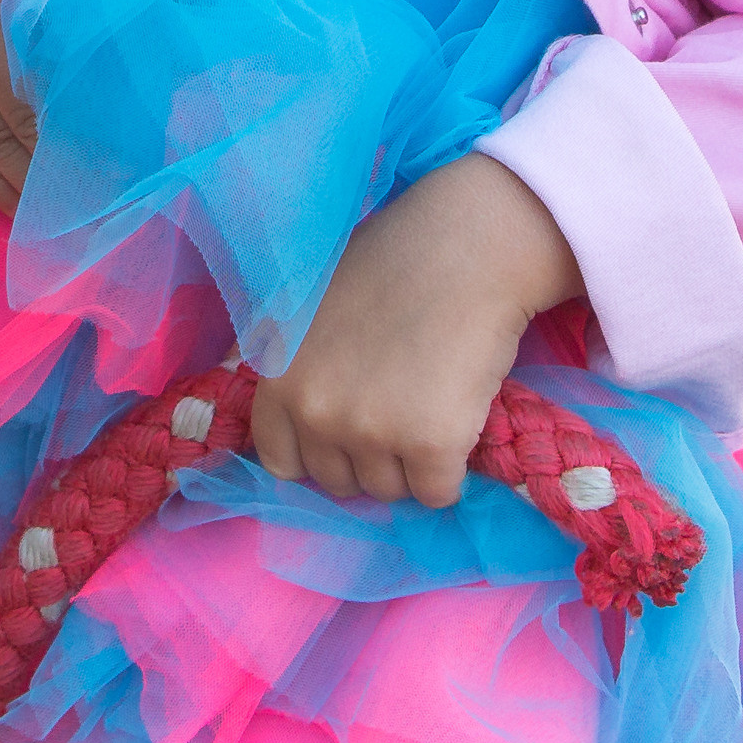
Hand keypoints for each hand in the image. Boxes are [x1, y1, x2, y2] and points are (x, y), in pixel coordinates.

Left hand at [250, 154, 584, 509]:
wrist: (464, 248)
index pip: (279, 458)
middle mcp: (313, 409)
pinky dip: (451, 471)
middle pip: (338, 481)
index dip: (315, 453)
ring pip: (390, 491)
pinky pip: (437, 494)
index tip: (344, 437)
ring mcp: (368, 430)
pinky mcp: (428, 445)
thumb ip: (300, 363)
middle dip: (367, 458)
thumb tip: (308, 413)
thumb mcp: (310, 306)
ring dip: (410, 465)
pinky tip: (457, 418)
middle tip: (399, 410)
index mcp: (279, 374)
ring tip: (428, 404)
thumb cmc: (390, 262)